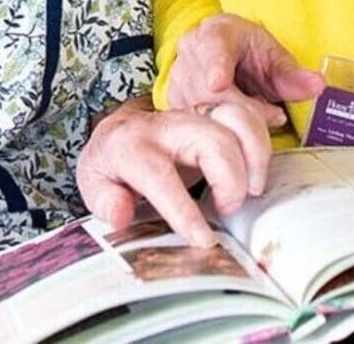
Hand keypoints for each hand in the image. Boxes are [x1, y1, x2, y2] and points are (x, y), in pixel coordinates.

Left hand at [77, 97, 273, 246]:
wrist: (118, 131)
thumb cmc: (110, 165)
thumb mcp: (93, 184)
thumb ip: (105, 201)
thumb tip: (122, 214)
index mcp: (131, 146)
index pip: (159, 175)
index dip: (183, 210)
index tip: (203, 239)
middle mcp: (165, 125)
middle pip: (210, 139)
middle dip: (229, 179)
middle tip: (228, 210)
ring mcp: (192, 114)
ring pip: (235, 119)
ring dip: (253, 155)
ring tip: (252, 189)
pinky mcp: (212, 113)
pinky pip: (245, 115)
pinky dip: (260, 140)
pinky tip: (257, 169)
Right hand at [168, 13, 324, 123]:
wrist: (229, 56)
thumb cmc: (251, 54)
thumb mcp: (276, 58)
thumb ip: (294, 75)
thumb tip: (317, 85)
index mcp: (216, 32)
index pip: (213, 49)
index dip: (216, 67)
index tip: (218, 83)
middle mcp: (191, 49)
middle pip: (209, 88)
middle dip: (243, 108)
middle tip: (272, 114)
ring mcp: (178, 75)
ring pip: (200, 108)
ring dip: (231, 120)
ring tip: (255, 112)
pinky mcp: (174, 99)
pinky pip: (193, 121)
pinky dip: (216, 128)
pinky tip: (232, 122)